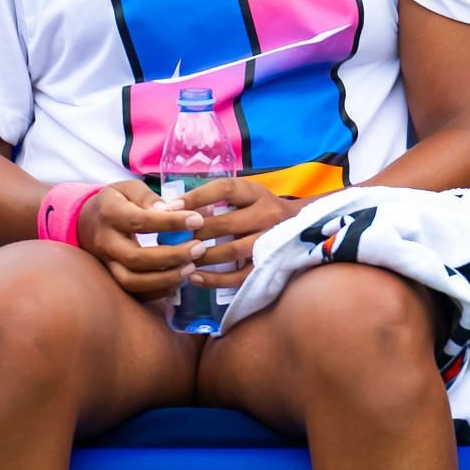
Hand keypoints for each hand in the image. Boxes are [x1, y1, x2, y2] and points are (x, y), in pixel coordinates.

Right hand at [76, 180, 205, 299]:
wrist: (86, 222)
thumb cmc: (116, 202)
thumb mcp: (129, 188)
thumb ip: (149, 198)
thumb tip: (172, 209)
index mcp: (110, 214)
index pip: (140, 221)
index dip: (170, 222)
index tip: (196, 220)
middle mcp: (105, 242)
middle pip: (136, 258)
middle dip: (171, 256)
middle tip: (199, 248)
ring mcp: (106, 264)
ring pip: (132, 281)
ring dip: (165, 278)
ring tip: (191, 267)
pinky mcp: (112, 279)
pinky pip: (134, 293)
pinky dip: (158, 291)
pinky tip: (179, 279)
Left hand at [176, 177, 304, 289]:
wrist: (302, 226)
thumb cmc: (262, 209)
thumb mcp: (247, 195)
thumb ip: (218, 200)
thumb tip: (172, 209)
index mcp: (257, 194)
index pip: (225, 189)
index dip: (196, 197)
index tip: (169, 207)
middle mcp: (267, 215)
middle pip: (225, 224)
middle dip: (193, 232)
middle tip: (167, 239)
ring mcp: (271, 242)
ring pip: (231, 251)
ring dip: (201, 257)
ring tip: (178, 258)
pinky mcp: (269, 265)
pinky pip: (239, 276)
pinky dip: (214, 279)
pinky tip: (193, 277)